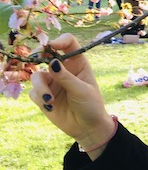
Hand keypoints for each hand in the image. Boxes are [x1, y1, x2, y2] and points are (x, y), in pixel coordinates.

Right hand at [29, 33, 114, 155]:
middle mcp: (63, 70)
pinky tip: (50, 106)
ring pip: (36, 76)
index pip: (68, 43)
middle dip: (38, 55)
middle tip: (36, 58)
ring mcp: (52, 82)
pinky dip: (39, 97)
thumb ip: (66, 77)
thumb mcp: (82, 90)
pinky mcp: (43, 96)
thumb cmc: (91, 105)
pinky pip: (33, 92)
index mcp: (77, 63)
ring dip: (40, 87)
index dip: (59, 41)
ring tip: (49, 100)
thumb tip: (52, 62)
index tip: (51, 46)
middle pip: (45, 54)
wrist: (87, 128)